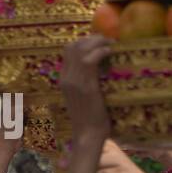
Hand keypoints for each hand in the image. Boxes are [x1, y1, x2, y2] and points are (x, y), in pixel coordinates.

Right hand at [60, 34, 113, 172]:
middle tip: (106, 40)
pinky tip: (110, 53)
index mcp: (63, 80)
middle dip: (91, 38)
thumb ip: (84, 81)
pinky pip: (90, 60)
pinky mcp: (85, 85)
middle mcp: (65, 78)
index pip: (68, 51)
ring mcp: (73, 81)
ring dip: (98, 42)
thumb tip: (96, 68)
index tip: (100, 42)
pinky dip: (101, 51)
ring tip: (110, 45)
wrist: (87, 134)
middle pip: (72, 46)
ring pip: (80, 49)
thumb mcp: (82, 96)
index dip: (84, 42)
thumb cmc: (88, 118)